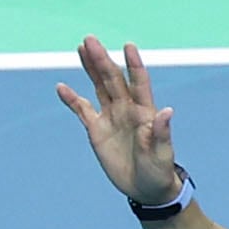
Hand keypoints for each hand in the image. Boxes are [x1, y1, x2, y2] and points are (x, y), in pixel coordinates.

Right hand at [55, 37, 178, 202]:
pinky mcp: (97, 130)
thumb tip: (166, 111)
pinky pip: (82, 110)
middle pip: (113, 79)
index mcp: (144, 111)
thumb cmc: (158, 170)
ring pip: (99, 86)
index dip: (133, 64)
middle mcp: (126, 108)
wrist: (146, 188)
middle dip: (101, 59)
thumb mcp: (161, 153)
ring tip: (81, 48)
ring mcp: (111, 117)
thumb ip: (161, 132)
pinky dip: (72, 99)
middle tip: (90, 40)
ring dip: (90, 68)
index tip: (128, 46)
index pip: (138, 82)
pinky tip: (61, 87)